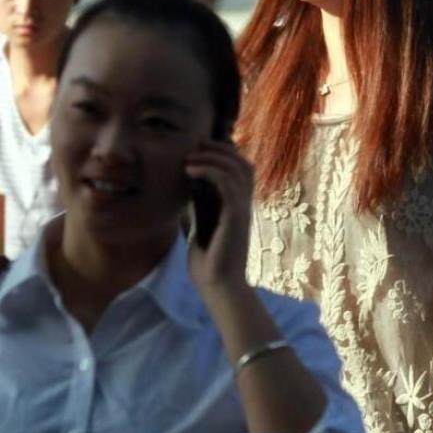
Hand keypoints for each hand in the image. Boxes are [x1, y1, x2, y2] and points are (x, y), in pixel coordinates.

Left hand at [184, 140, 253, 290]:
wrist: (217, 286)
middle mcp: (244, 204)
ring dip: (212, 156)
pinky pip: (227, 183)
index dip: (222, 153)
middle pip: (242, 164)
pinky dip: (209, 170)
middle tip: (194, 146)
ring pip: (237, 168)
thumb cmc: (208, 261)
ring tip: (189, 158)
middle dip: (219, 149)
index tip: (196, 149)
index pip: (238, 169)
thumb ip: (200, 204)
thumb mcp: (200, 224)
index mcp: (237, 206)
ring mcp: (242, 209)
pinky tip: (190, 170)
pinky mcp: (236, 216)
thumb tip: (188, 185)